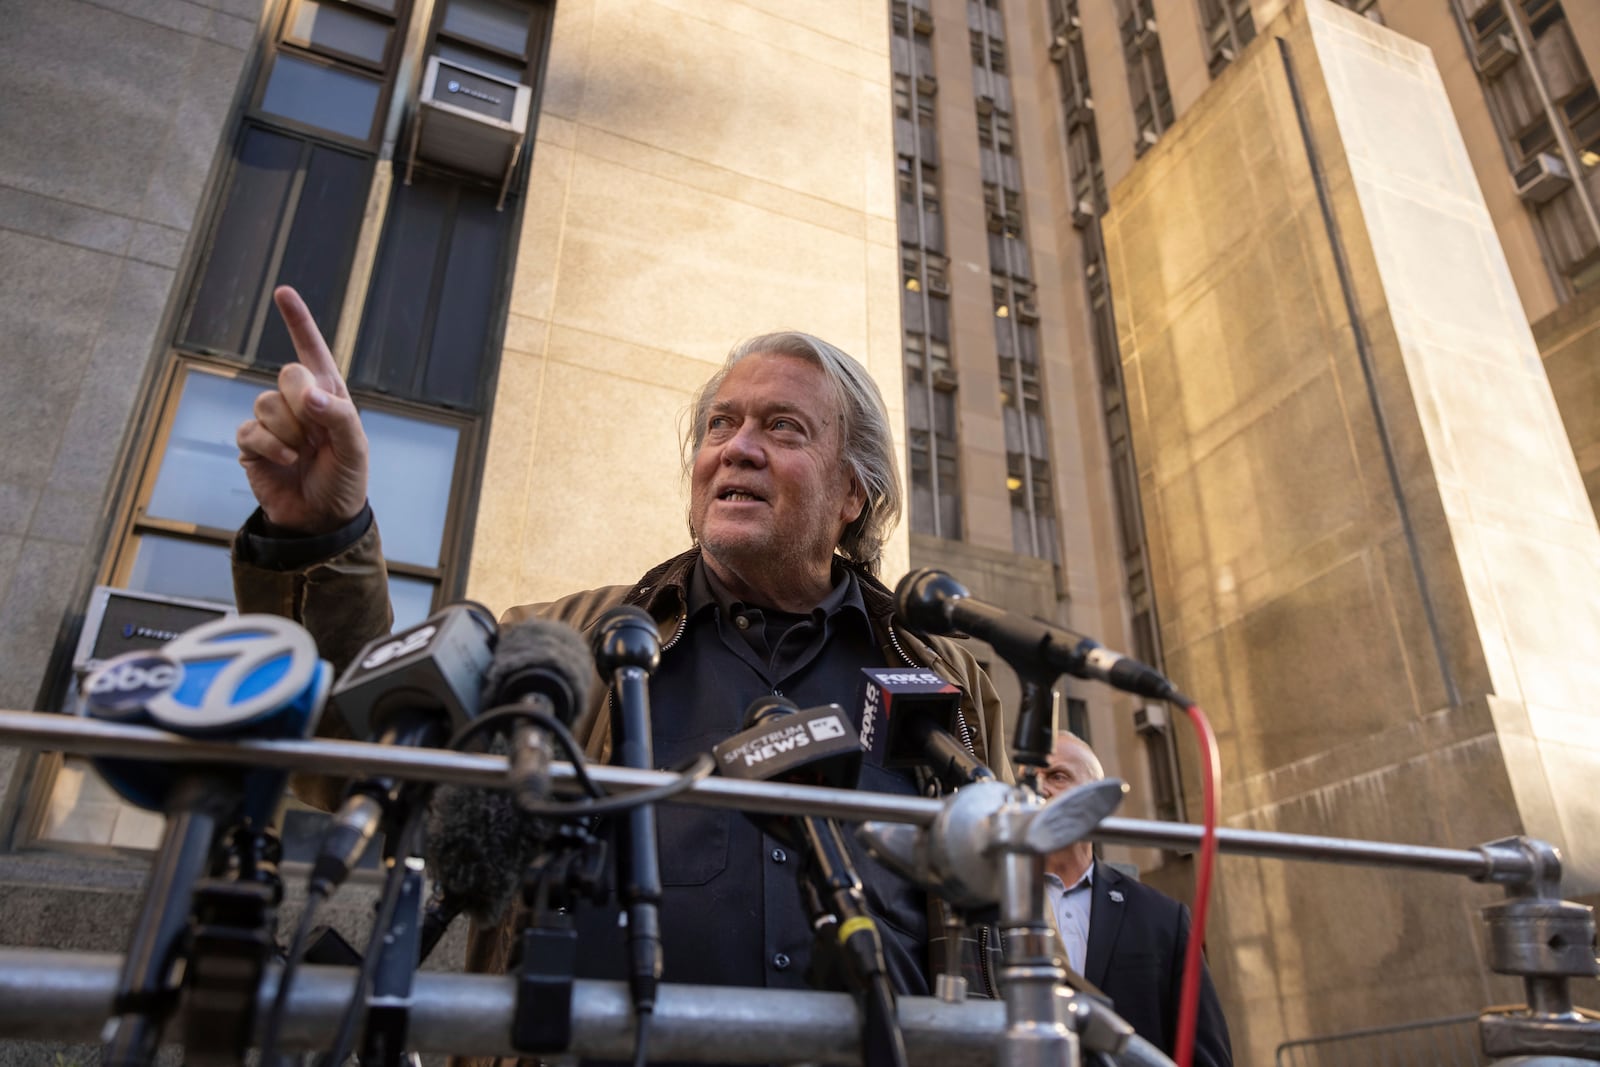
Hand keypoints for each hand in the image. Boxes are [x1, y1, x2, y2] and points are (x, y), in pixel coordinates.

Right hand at [236, 286, 368, 533]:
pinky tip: (286, 462)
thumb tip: (310, 396)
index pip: (312, 350)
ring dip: (289, 433)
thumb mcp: (354, 448)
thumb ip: (338, 417)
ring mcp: (273, 421)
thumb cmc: (345, 480)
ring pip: (267, 403)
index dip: (298, 321)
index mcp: (329, 394)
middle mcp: (298, 402)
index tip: (283, 292)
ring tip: (304, 454)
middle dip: (303, 403)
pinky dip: (271, 448)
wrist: (322, 519)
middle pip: (288, 375)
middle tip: (317, 433)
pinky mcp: (253, 443)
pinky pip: (251, 430)